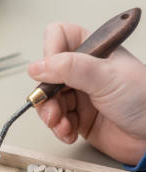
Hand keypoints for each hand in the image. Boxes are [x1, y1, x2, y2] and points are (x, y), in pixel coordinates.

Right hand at [28, 23, 145, 164]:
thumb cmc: (145, 101)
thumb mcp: (106, 78)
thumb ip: (70, 68)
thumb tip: (38, 66)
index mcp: (94, 51)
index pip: (59, 37)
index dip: (51, 53)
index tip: (52, 72)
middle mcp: (84, 71)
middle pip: (47, 74)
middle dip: (46, 94)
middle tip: (52, 106)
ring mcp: (80, 94)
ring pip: (48, 100)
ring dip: (51, 115)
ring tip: (61, 124)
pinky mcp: (78, 117)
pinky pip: (56, 121)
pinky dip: (59, 129)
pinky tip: (69, 132)